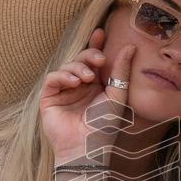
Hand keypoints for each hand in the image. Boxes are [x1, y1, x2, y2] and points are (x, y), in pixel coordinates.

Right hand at [39, 28, 135, 161]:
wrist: (86, 148)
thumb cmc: (104, 126)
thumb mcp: (117, 96)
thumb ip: (122, 72)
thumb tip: (131, 46)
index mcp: (96, 85)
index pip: (94, 61)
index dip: (96, 45)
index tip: (101, 32)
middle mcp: (79, 86)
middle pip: (80, 59)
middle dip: (89, 55)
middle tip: (99, 59)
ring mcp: (64, 91)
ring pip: (67, 66)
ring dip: (77, 67)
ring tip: (86, 78)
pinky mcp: (49, 97)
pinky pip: (52, 78)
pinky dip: (62, 76)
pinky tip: (74, 82)